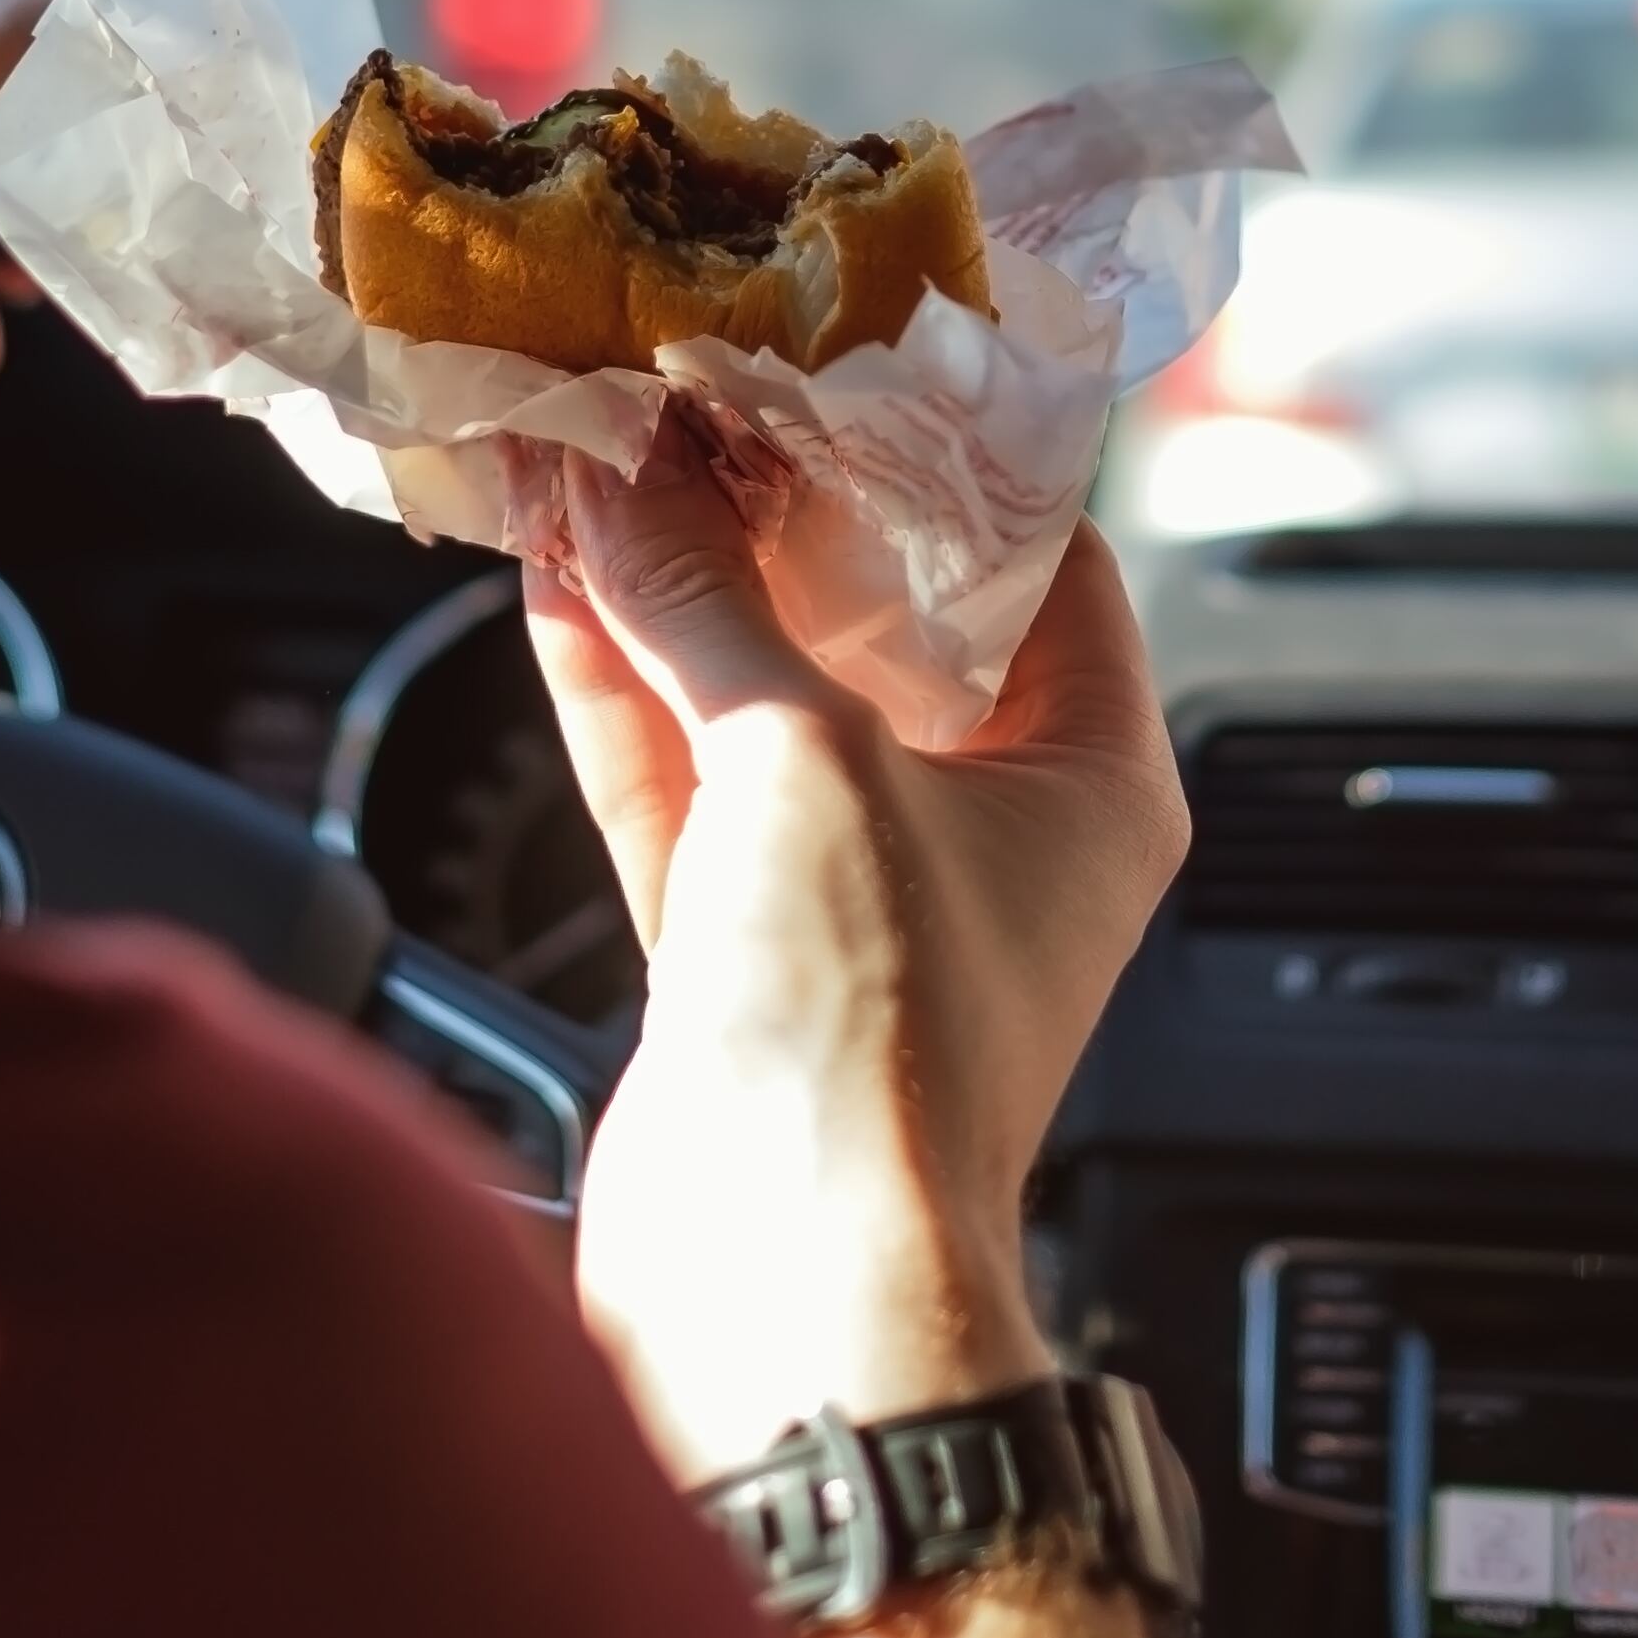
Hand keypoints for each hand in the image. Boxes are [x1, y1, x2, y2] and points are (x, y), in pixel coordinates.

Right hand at [525, 446, 1188, 1483]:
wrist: (785, 1286)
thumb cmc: (875, 1047)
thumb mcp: (808, 762)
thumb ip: (709, 605)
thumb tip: (626, 479)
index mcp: (1088, 777)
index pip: (1038, 559)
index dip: (942, 449)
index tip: (841, 352)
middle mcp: (984, 828)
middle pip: (878, 618)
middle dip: (767, 505)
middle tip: (680, 382)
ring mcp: (855, 890)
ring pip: (754, 692)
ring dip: (666, 582)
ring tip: (584, 450)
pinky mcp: (737, 949)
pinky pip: (675, 777)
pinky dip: (616, 682)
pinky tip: (549, 574)